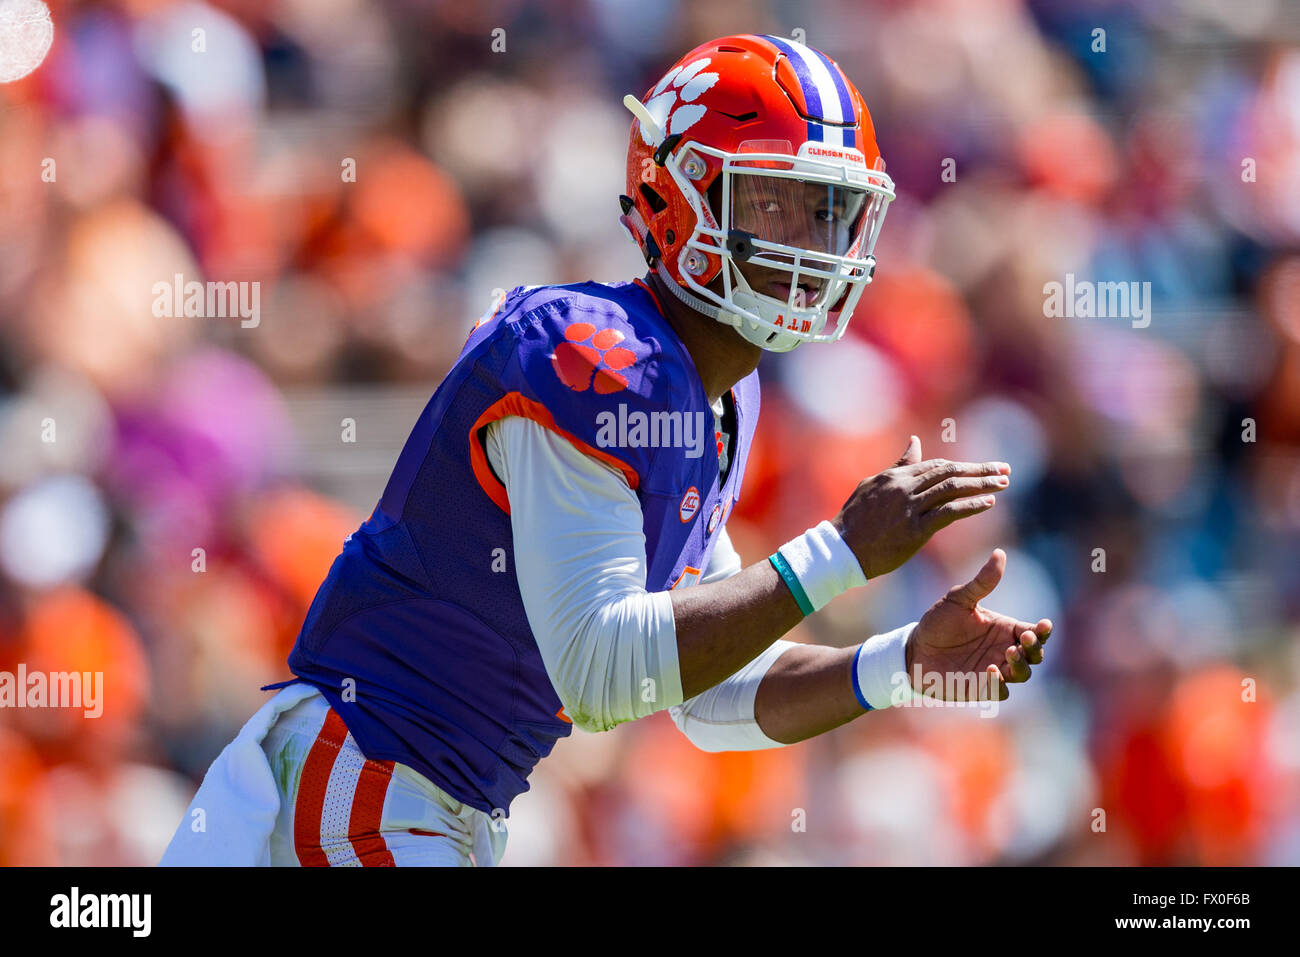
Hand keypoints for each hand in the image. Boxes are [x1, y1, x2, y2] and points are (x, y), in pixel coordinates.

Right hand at [831, 435, 1009, 579]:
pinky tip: (988, 503)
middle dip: (980, 470)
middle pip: (949, 472)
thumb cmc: (855, 519)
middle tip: (1005, 469)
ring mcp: (909, 508)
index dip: (964, 465)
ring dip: (981, 485)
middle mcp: (904, 487)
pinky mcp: (914, 530)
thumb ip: (899, 465)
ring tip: (1003, 483)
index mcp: (896, 476)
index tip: (988, 466)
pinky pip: (948, 513)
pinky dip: (970, 506)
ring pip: (952, 489)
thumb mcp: (874, 485)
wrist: (841, 549)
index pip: (937, 465)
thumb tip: (915, 442)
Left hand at [906, 549, 1051, 700]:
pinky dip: (999, 683)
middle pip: (1035, 654)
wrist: (913, 650)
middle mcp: (1003, 650)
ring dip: (1020, 665)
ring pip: (1023, 674)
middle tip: (1023, 638)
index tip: (1042, 625)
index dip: (1043, 630)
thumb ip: (981, 582)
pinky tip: (989, 670)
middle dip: (1034, 648)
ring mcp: (994, 670)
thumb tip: (1000, 553)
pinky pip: (1000, 691)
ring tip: (1009, 653)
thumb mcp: (958, 599)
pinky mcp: (981, 688)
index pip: (1034, 631)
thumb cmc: (938, 623)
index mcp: (1004, 629)